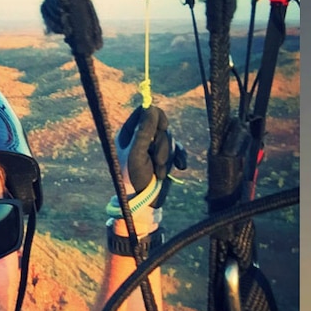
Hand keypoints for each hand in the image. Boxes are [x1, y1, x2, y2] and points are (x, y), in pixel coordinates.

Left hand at [107, 106, 186, 232]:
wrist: (143, 202)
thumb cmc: (133, 178)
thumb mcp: (137, 153)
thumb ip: (144, 131)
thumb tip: (152, 108)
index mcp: (129, 133)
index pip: (145, 113)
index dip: (156, 118)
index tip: (162, 127)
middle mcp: (142, 138)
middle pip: (161, 127)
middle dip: (163, 146)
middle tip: (156, 161)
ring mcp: (154, 148)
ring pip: (171, 140)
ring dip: (168, 157)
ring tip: (159, 173)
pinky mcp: (166, 157)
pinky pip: (179, 150)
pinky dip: (180, 158)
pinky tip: (181, 167)